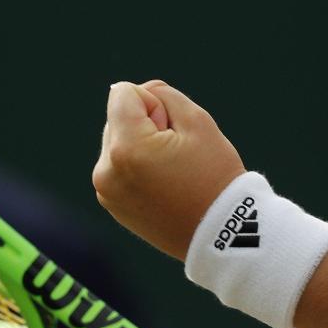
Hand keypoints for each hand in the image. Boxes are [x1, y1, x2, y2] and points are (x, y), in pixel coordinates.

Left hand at [92, 81, 244, 259]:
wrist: (221, 234)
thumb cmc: (215, 176)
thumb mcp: (198, 121)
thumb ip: (164, 95)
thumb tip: (134, 93)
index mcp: (125, 148)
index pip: (124, 93)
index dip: (155, 104)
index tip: (175, 132)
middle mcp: (106, 170)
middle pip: (119, 117)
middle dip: (146, 124)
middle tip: (178, 155)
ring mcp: (106, 190)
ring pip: (119, 140)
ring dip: (141, 144)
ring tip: (173, 171)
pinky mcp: (112, 203)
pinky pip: (119, 166)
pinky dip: (138, 166)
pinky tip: (165, 185)